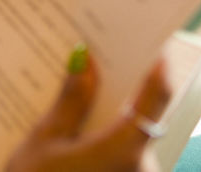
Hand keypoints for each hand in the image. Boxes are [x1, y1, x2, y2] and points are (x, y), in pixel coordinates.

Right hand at [6, 49, 171, 171]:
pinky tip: (76, 134)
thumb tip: (84, 62)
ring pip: (131, 137)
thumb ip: (70, 101)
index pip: (156, 95)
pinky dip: (105, 140)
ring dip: (109, 118)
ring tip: (75, 98)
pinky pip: (123, 156)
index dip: (156, 65)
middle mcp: (143, 166)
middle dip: (119, 92)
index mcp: (125, 148)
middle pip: (141, 116)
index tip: (152, 41)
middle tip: (94, 64)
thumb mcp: (44, 142)